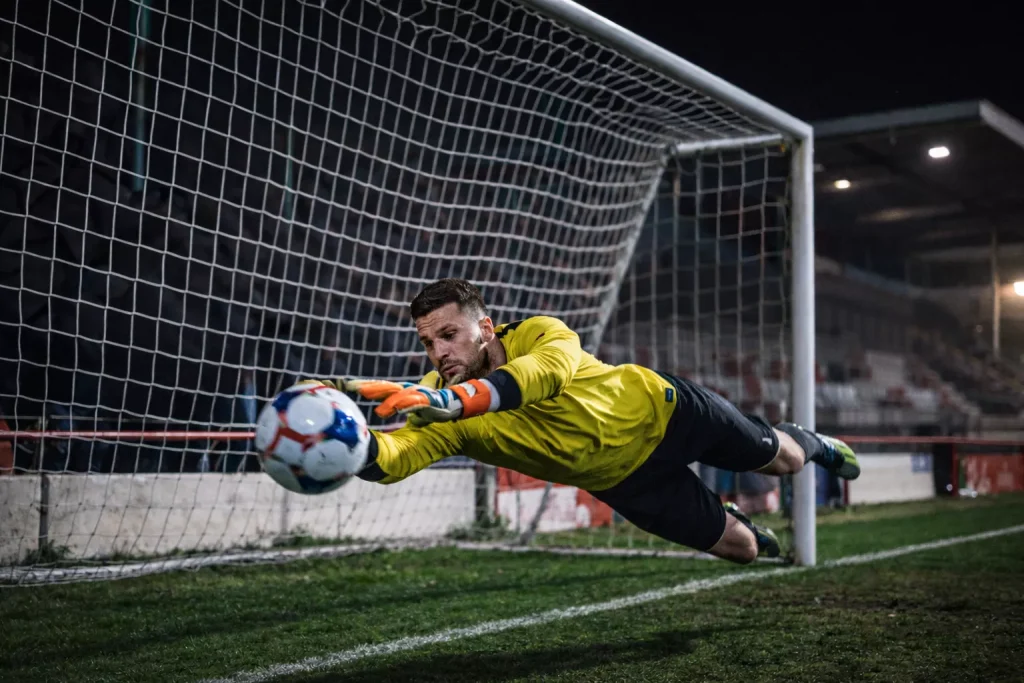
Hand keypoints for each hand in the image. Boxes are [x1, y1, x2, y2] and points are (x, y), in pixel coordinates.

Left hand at [344, 379, 461, 421]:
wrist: (456, 405)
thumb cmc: (433, 407)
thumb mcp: (412, 409)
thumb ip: (400, 408)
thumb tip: (384, 412)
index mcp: (404, 392)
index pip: (383, 387)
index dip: (368, 385)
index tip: (350, 385)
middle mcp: (410, 390)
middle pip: (388, 387)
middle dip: (372, 387)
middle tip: (354, 387)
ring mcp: (420, 395)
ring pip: (400, 395)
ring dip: (387, 398)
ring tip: (374, 405)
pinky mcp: (431, 402)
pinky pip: (416, 403)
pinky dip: (406, 404)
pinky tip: (396, 408)